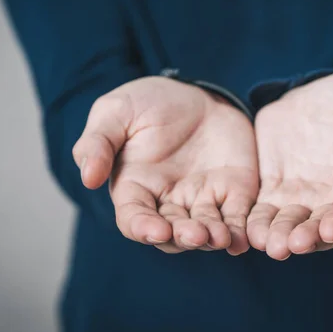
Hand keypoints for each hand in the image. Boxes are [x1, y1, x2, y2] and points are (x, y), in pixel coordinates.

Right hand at [72, 77, 258, 254]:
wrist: (195, 93)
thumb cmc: (148, 102)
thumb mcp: (115, 112)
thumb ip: (98, 142)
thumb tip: (88, 178)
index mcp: (135, 188)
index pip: (134, 219)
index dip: (143, 228)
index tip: (155, 230)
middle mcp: (168, 202)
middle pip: (173, 233)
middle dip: (184, 237)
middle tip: (196, 234)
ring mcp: (201, 200)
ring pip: (206, 230)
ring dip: (213, 237)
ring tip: (222, 237)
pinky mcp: (232, 192)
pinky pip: (236, 216)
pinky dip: (240, 230)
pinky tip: (244, 237)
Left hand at [247, 70, 332, 259]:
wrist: (324, 91)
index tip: (332, 229)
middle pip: (322, 225)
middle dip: (307, 236)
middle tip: (292, 244)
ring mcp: (304, 198)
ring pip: (290, 224)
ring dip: (279, 236)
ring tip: (268, 243)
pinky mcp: (275, 190)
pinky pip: (263, 210)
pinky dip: (256, 221)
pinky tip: (246, 229)